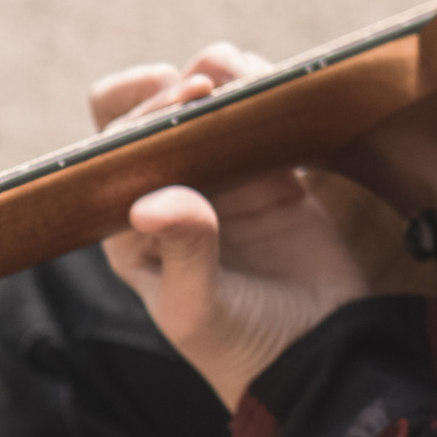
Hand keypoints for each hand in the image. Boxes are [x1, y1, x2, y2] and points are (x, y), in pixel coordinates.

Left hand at [91, 44, 369, 409]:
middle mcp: (166, 193)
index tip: (185, 99)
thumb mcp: (202, 309)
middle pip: (154, 110)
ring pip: (208, 101)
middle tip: (217, 88)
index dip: (140, 113)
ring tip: (251, 78)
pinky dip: (264, 89)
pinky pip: (258, 114)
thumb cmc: (245, 348)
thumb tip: (149, 200)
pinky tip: (280, 87)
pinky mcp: (269, 173)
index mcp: (129, 224)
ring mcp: (219, 180)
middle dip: (180, 88)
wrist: (322, 360)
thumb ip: (182, 252)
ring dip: (223, 76)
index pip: (113, 146)